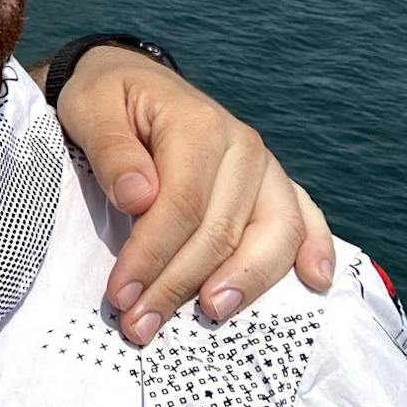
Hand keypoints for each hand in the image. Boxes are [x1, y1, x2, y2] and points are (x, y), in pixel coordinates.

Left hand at [50, 46, 334, 345]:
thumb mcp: (90, 109)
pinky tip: (316, 284)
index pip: (181, 205)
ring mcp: (264, 167)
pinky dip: (315, 249)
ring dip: (244, 284)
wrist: (132, 80)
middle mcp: (242, 146)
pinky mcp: (271, 183)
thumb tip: (139, 198)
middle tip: (140, 326)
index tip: (121, 296)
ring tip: (211, 315)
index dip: (152, 256)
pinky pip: (305, 217)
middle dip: (179, 285)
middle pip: (222, 230)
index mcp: (197, 124)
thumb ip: (112, 151)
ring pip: (272, 233)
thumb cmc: (107, 99)